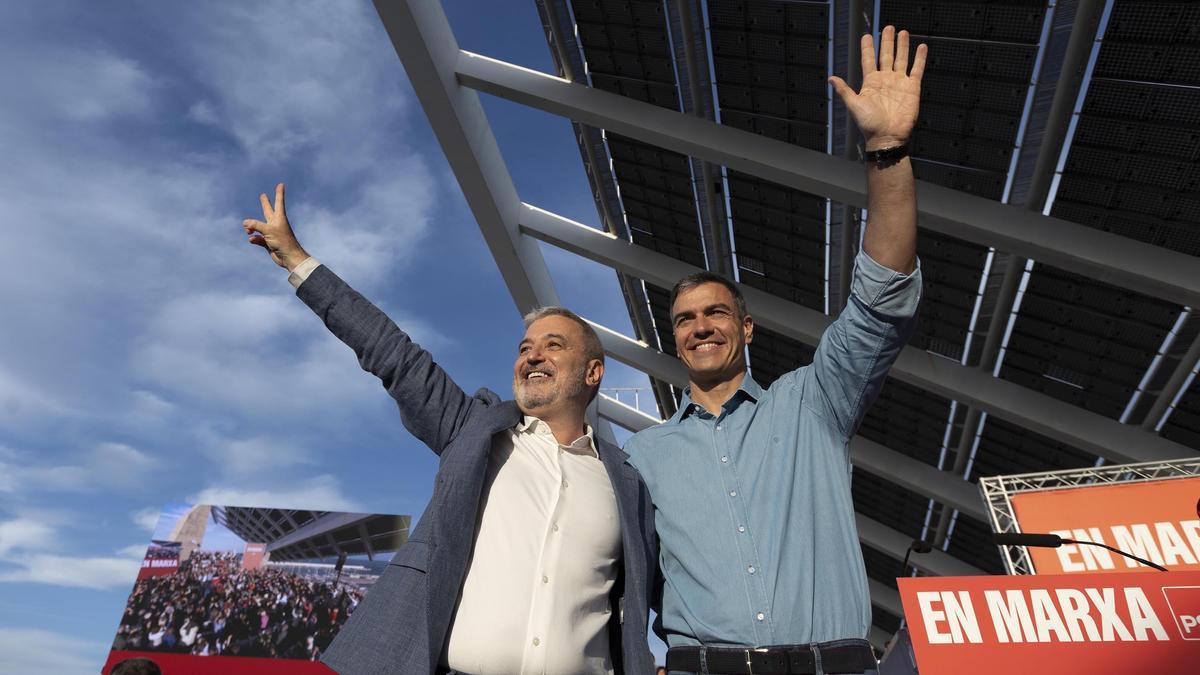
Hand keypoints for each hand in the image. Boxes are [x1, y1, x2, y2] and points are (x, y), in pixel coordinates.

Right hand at [242, 183, 307, 270]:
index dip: (279, 193)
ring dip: (251, 228)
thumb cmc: (283, 242)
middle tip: (263, 195)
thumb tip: (245, 223)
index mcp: (279, 218)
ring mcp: (271, 233)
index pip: (278, 202)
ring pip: (258, 226)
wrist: (289, 258)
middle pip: (268, 211)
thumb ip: (255, 225)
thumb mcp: (268, 230)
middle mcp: (275, 224)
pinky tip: (251, 239)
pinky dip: (253, 239)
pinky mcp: (268, 242)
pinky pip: (257, 238)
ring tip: (248, 230)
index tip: (281, 184)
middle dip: (265, 203)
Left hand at [829, 26, 926, 151]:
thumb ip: (844, 91)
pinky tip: (921, 46)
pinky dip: (919, 58)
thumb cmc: (869, 125)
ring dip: (902, 46)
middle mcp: (885, 80)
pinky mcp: (912, 88)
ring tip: (902, 32)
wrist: (887, 137)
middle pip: (886, 55)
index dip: (867, 48)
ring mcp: (899, 83)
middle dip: (886, 41)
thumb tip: (831, 78)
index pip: (869, 60)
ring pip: (901, 59)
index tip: (866, 35)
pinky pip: (917, 70)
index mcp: (871, 83)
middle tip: (888, 27)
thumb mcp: (854, 105)